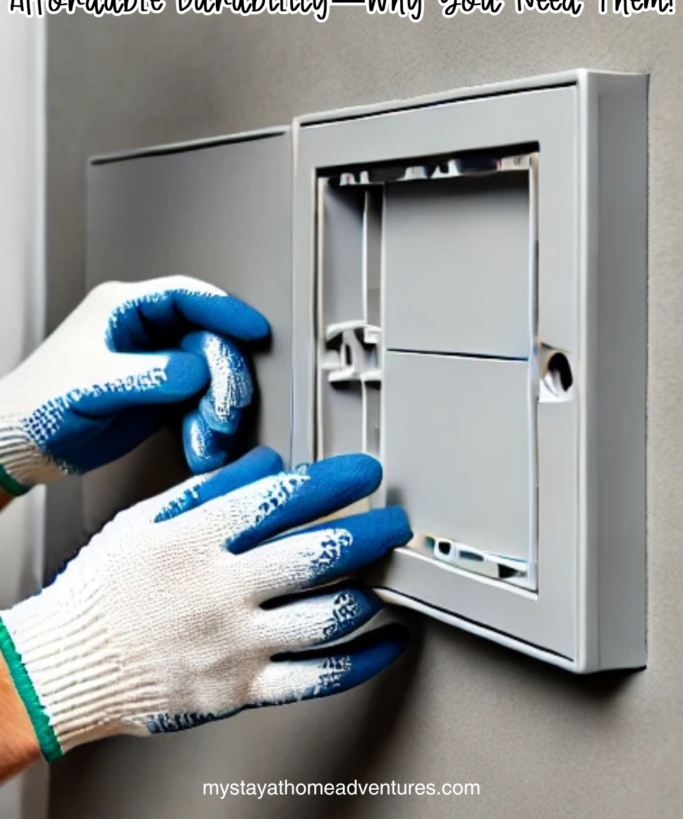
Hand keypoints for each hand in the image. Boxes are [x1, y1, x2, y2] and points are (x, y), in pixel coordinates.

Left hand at [0, 277, 267, 495]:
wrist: (17, 449)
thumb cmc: (37, 408)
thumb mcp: (94, 385)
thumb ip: (151, 375)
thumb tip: (199, 371)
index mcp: (122, 311)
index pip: (186, 297)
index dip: (225, 310)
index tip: (255, 329)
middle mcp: (142, 333)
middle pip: (205, 339)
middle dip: (223, 376)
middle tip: (228, 408)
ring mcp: (152, 365)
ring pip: (207, 375)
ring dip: (216, 408)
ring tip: (211, 437)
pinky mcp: (156, 397)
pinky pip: (196, 403)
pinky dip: (203, 426)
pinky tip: (200, 446)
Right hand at [0, 449, 409, 759]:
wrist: (68, 663)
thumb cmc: (106, 587)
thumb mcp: (147, 517)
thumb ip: (211, 488)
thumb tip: (268, 465)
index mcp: (198, 539)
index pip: (283, 498)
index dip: (335, 480)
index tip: (363, 471)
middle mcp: (222, 590)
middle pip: (318, 554)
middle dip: (371, 532)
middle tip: (394, 522)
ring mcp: (235, 644)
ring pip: (328, 616)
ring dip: (372, 590)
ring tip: (388, 573)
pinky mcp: (241, 690)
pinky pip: (318, 679)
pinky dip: (364, 659)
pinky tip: (387, 640)